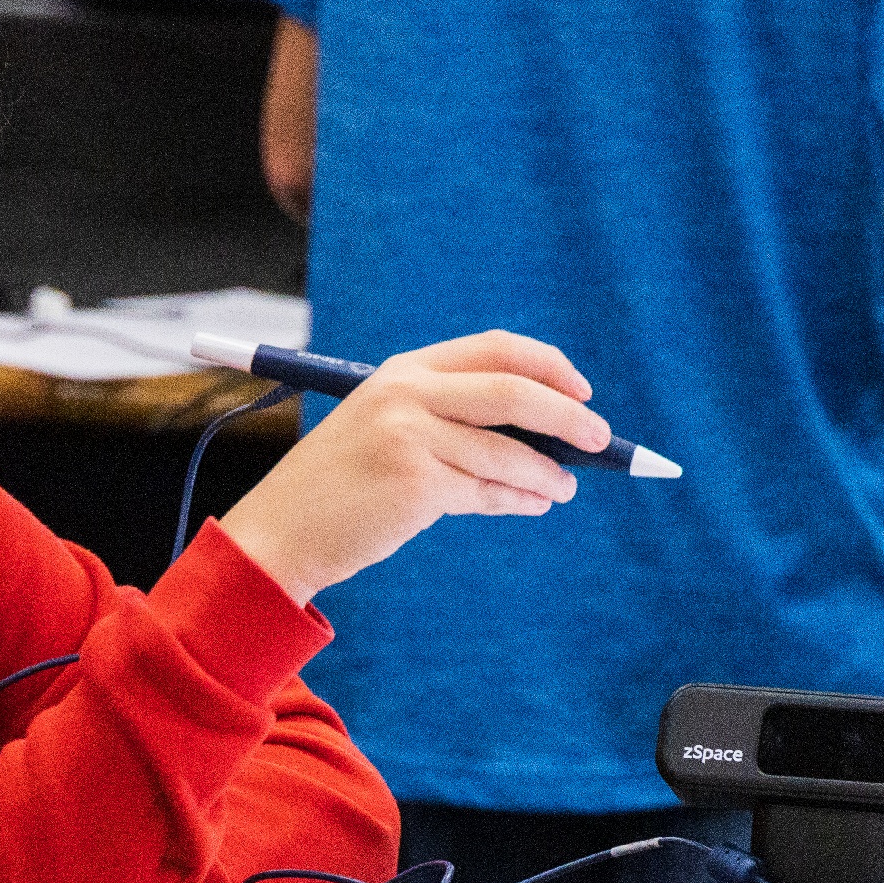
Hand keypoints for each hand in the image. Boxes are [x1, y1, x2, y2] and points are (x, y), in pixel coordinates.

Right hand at [217, 331, 608, 604]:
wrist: (282, 534)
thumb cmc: (341, 489)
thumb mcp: (388, 432)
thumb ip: (450, 420)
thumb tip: (543, 435)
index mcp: (403, 371)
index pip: (495, 348)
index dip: (548, 366)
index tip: (581, 390)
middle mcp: (406, 393)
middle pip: (513, 391)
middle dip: (568, 415)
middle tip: (601, 439)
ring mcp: (410, 437)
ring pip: (507, 452)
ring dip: (546, 474)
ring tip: (563, 489)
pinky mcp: (415, 484)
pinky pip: (487, 491)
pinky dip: (519, 500)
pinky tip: (534, 504)